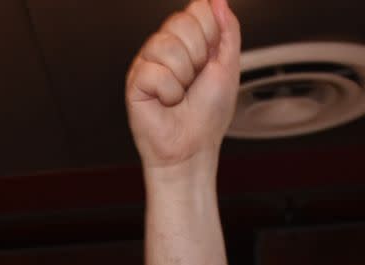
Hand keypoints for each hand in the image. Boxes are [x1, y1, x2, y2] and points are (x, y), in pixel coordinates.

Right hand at [126, 0, 239, 175]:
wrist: (192, 150)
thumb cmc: (207, 118)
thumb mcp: (229, 67)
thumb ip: (228, 29)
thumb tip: (218, 0)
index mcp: (190, 41)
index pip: (197, 8)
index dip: (209, 34)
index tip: (210, 62)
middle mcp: (167, 47)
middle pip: (181, 22)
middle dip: (197, 56)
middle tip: (194, 81)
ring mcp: (149, 62)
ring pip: (166, 45)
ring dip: (182, 76)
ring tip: (180, 94)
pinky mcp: (135, 81)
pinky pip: (153, 70)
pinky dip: (168, 92)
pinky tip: (166, 103)